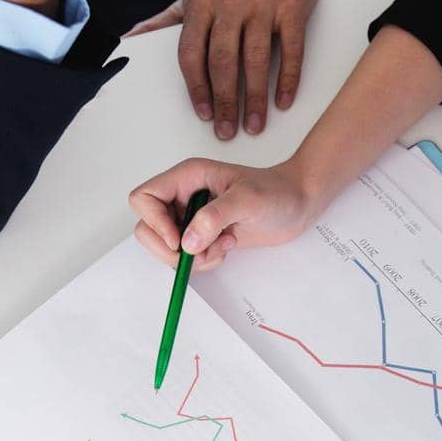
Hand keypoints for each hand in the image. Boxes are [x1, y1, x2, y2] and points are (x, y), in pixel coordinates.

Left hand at [125, 0, 317, 138]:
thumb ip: (165, 19)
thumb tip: (130, 38)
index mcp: (201, 4)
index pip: (191, 54)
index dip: (196, 88)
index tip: (202, 114)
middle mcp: (230, 5)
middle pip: (222, 62)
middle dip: (223, 101)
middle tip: (226, 130)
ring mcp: (262, 5)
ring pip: (255, 59)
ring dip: (254, 97)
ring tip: (254, 124)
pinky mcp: (292, 6)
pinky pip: (291, 48)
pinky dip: (287, 78)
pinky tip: (282, 101)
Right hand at [130, 156, 314, 269]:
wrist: (297, 203)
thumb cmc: (277, 191)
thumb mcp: (247, 199)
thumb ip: (215, 217)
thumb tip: (187, 242)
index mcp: (186, 178)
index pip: (144, 198)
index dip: (154, 222)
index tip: (179, 239)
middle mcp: (183, 197)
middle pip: (148, 228)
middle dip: (170, 248)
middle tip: (199, 250)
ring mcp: (191, 218)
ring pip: (165, 247)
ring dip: (191, 257)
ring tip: (222, 245)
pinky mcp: (202, 236)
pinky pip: (185, 257)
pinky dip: (203, 262)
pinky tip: (226, 246)